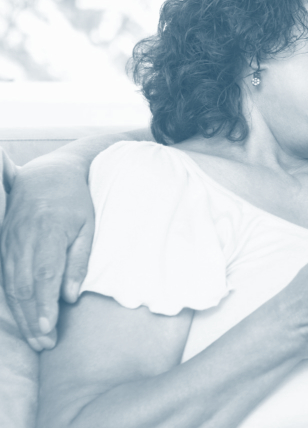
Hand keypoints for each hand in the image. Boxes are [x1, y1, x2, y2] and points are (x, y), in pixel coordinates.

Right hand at [0, 156, 94, 350]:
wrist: (45, 175)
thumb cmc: (74, 201)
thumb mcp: (88, 226)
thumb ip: (79, 260)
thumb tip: (70, 297)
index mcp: (48, 231)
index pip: (44, 274)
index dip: (43, 303)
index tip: (47, 327)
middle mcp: (23, 239)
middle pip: (24, 286)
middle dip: (32, 318)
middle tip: (45, 344)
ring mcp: (9, 243)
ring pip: (11, 286)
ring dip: (21, 315)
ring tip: (37, 338)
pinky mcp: (3, 246)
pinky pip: (5, 279)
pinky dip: (12, 302)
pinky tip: (22, 319)